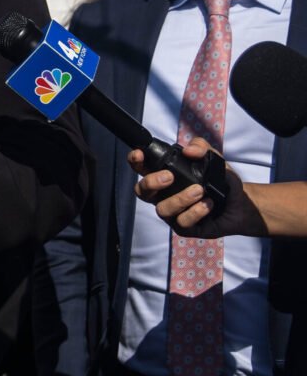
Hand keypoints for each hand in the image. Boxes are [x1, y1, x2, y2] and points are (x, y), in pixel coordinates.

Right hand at [130, 139, 264, 237]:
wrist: (241, 203)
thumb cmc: (221, 180)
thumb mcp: (214, 158)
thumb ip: (202, 147)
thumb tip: (189, 151)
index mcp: (163, 175)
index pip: (141, 168)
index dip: (135, 160)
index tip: (141, 154)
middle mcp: (163, 195)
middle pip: (141, 191)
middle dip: (151, 182)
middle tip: (169, 176)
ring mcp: (172, 212)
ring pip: (162, 209)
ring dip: (180, 198)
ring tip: (200, 190)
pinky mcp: (185, 228)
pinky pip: (182, 222)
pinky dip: (196, 211)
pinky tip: (209, 203)